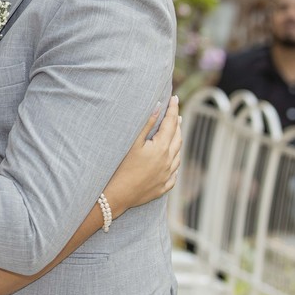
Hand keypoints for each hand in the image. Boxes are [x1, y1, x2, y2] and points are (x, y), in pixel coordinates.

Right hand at [104, 97, 181, 212]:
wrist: (116, 196)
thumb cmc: (120, 167)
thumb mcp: (132, 143)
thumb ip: (146, 124)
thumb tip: (158, 106)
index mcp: (161, 148)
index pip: (171, 123)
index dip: (173, 109)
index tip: (175, 98)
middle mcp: (168, 161)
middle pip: (177, 138)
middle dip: (177, 124)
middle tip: (175, 113)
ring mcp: (167, 175)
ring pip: (178, 155)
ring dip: (177, 142)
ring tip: (175, 134)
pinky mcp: (163, 187)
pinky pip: (174, 173)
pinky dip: (174, 163)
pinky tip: (171, 160)